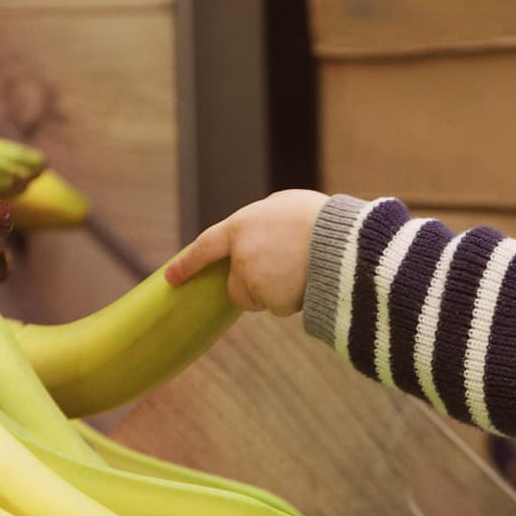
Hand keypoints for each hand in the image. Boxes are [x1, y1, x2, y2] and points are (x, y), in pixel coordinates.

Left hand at [164, 188, 326, 315]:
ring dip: (278, 292)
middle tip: (281, 273)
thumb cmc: (318, 219)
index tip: (171, 279)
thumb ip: (259, 227)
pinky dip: (295, 300)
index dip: (187, 265)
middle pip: (237, 289)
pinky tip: (310, 280)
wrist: (343, 241)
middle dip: (252, 288)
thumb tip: (254, 246)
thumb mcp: (281, 208)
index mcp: (240, 227)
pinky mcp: (274, 301)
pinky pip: (282, 307)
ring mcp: (256, 280)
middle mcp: (242, 256)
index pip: (204, 248)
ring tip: (304, 269)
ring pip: (262, 299)